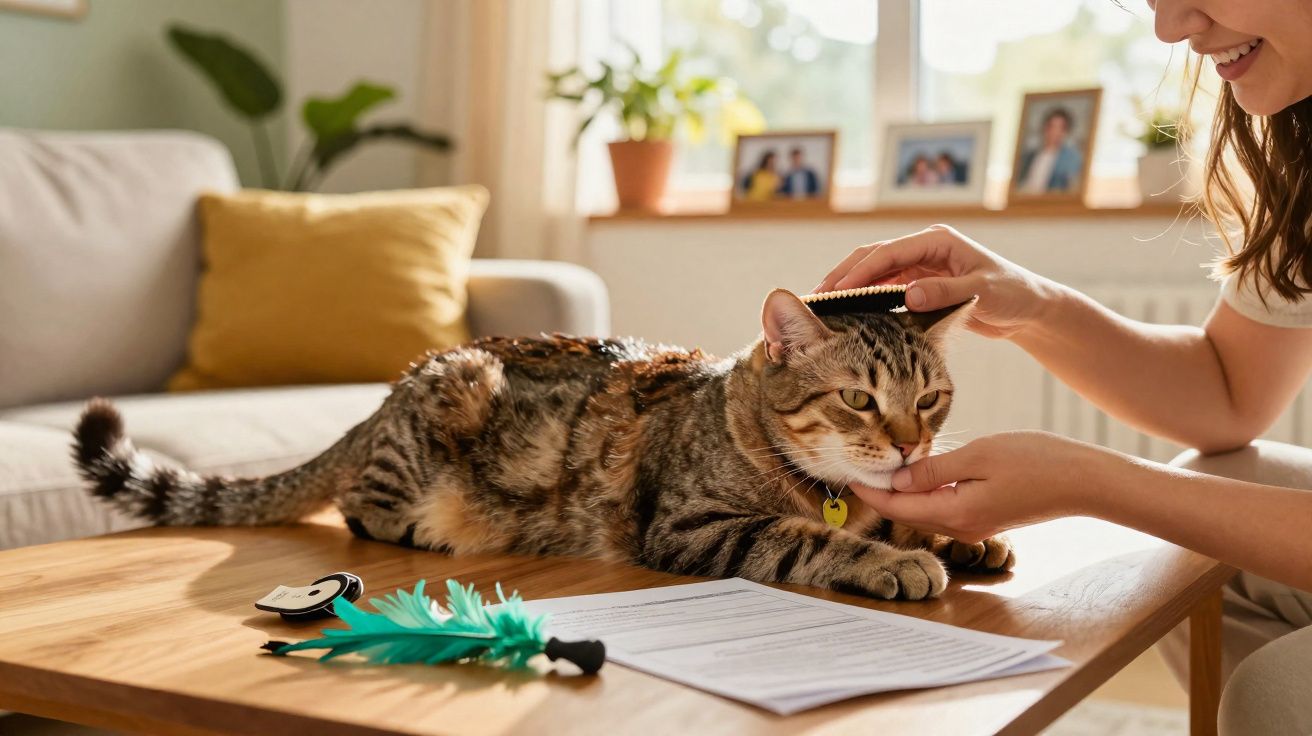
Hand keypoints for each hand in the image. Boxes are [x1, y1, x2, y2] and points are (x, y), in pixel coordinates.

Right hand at [814, 225, 1055, 338]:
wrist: (1029, 309)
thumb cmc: (1012, 294)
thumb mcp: (980, 292)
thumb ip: (944, 293)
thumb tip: (908, 295)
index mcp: (937, 240)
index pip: (887, 252)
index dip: (859, 271)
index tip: (836, 292)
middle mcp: (924, 249)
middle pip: (872, 257)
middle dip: (842, 276)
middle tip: (816, 300)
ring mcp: (920, 266)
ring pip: (874, 273)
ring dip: (849, 289)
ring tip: (823, 309)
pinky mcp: (919, 284)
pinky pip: (884, 289)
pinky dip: (864, 300)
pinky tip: (847, 316)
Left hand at [849, 431, 1118, 542]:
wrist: (1086, 481)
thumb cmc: (1037, 461)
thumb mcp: (978, 455)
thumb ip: (935, 469)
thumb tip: (897, 478)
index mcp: (954, 512)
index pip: (896, 504)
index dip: (868, 489)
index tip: (845, 473)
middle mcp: (960, 526)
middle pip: (906, 511)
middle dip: (879, 493)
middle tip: (855, 469)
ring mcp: (975, 524)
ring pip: (925, 511)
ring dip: (901, 493)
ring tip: (880, 469)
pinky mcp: (988, 517)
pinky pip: (945, 508)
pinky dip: (925, 494)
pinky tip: (920, 475)